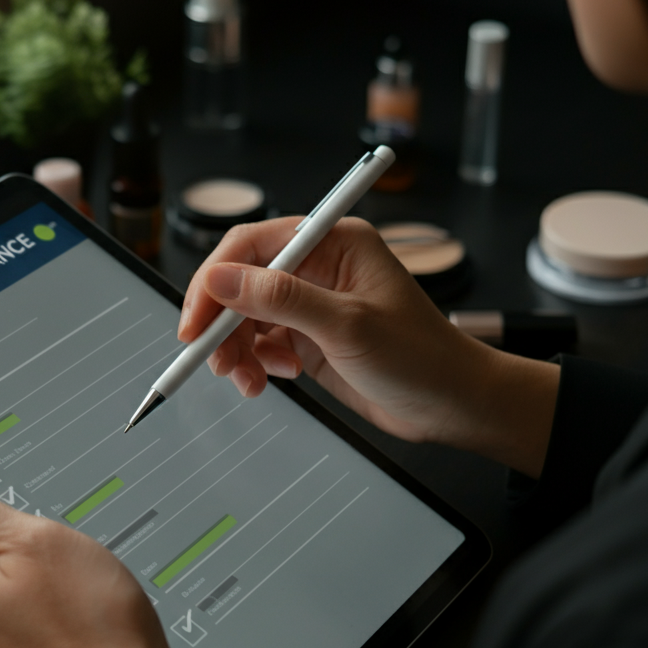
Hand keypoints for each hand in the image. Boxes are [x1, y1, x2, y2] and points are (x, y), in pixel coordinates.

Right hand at [179, 216, 558, 477]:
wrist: (451, 405)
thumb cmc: (421, 357)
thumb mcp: (347, 325)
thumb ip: (280, 299)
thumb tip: (221, 279)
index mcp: (332, 242)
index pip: (251, 246)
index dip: (214, 282)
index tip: (195, 322)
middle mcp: (317, 267)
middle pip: (240, 284)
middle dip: (221, 324)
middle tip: (213, 361)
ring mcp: (310, 304)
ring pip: (245, 318)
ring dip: (236, 351)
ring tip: (250, 382)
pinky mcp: (307, 337)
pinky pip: (260, 343)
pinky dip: (255, 364)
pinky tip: (277, 378)